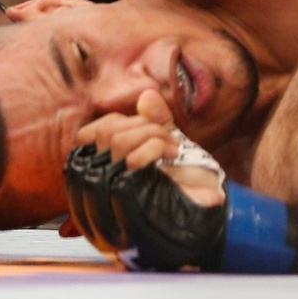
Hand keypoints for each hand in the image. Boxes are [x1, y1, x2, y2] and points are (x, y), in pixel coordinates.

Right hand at [76, 89, 222, 205]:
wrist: (208, 202)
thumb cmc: (186, 176)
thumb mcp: (168, 142)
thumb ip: (155, 119)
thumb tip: (147, 96)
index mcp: (105, 168)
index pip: (88, 135)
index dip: (118, 122)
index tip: (148, 127)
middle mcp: (103, 182)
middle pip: (105, 133)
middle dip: (142, 125)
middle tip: (168, 138)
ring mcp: (114, 195)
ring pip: (117, 141)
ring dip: (152, 134)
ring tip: (172, 147)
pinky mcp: (133, 199)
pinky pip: (133, 159)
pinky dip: (156, 146)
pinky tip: (172, 153)